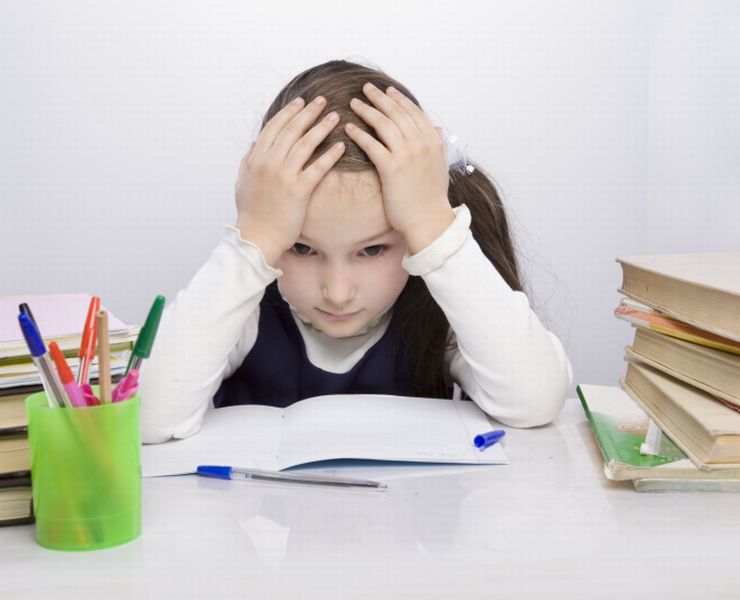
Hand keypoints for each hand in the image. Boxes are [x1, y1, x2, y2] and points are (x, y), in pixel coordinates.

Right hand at [235, 95, 344, 264]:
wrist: (256, 237)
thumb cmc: (250, 212)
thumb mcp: (242, 181)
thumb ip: (248, 160)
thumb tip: (254, 144)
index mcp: (256, 158)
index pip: (274, 126)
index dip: (289, 112)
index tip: (301, 101)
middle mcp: (269, 163)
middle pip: (292, 130)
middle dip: (308, 112)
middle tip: (323, 100)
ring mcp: (283, 176)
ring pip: (305, 144)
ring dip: (321, 128)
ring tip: (335, 117)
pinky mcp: (298, 191)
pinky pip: (317, 168)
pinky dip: (329, 155)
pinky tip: (341, 146)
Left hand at [345, 83, 454, 252]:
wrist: (428, 220)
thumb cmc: (431, 197)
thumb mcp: (440, 165)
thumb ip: (438, 143)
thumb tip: (437, 128)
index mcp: (433, 141)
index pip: (413, 111)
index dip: (398, 99)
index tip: (386, 90)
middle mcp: (421, 143)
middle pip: (396, 112)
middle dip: (379, 97)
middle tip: (365, 88)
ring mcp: (407, 155)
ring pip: (383, 124)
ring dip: (367, 110)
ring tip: (353, 103)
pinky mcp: (391, 168)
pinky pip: (372, 144)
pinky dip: (359, 134)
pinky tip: (348, 128)